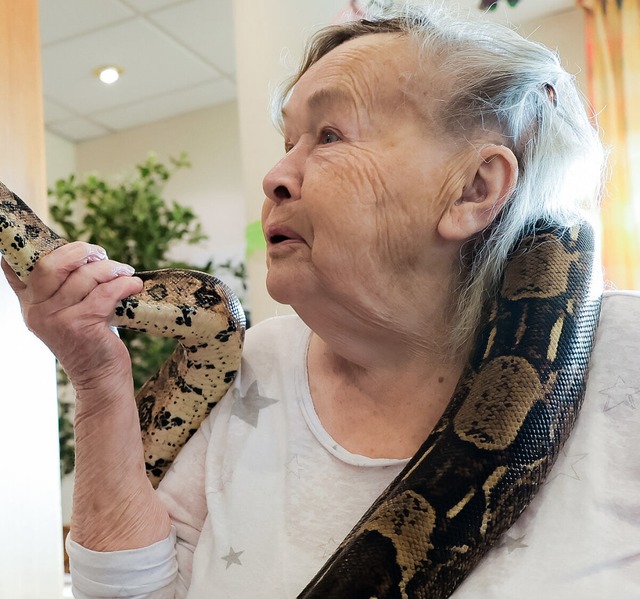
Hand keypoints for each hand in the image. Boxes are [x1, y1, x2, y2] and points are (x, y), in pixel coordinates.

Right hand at [1, 241, 142, 394]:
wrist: (100, 378)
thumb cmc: (90, 339)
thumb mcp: (68, 312)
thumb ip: (64, 288)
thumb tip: (81, 253)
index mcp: (30, 303)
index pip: (15, 268)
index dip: (30, 248)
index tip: (57, 239)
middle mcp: (36, 310)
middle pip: (51, 264)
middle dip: (81, 252)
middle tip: (101, 255)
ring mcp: (56, 319)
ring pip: (84, 276)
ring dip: (111, 269)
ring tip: (125, 272)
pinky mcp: (80, 325)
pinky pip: (105, 292)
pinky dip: (124, 284)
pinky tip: (134, 286)